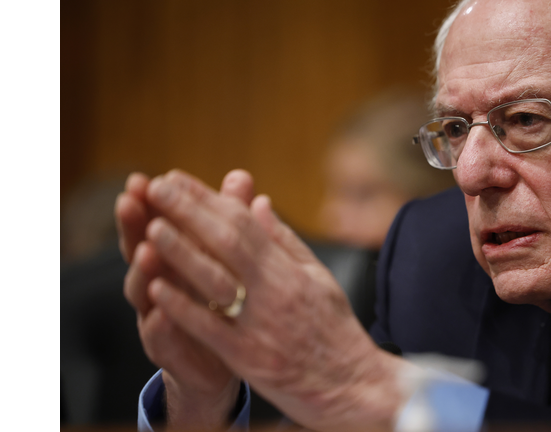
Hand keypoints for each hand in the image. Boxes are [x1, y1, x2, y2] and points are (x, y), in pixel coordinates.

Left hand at [142, 170, 408, 430]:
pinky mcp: (248, 359)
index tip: (178, 180)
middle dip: (189, 212)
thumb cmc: (334, 330)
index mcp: (291, 270)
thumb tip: (259, 202)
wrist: (352, 385)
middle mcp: (275, 292)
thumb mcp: (318, 278)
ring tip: (151, 226)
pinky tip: (157, 288)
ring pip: (215, 281)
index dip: (209, 198)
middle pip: (228, 243)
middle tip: (157, 188)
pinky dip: (183, 308)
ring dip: (181, 252)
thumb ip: (284, 241)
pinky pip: (210, 330)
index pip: (245, 223)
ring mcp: (260, 325)